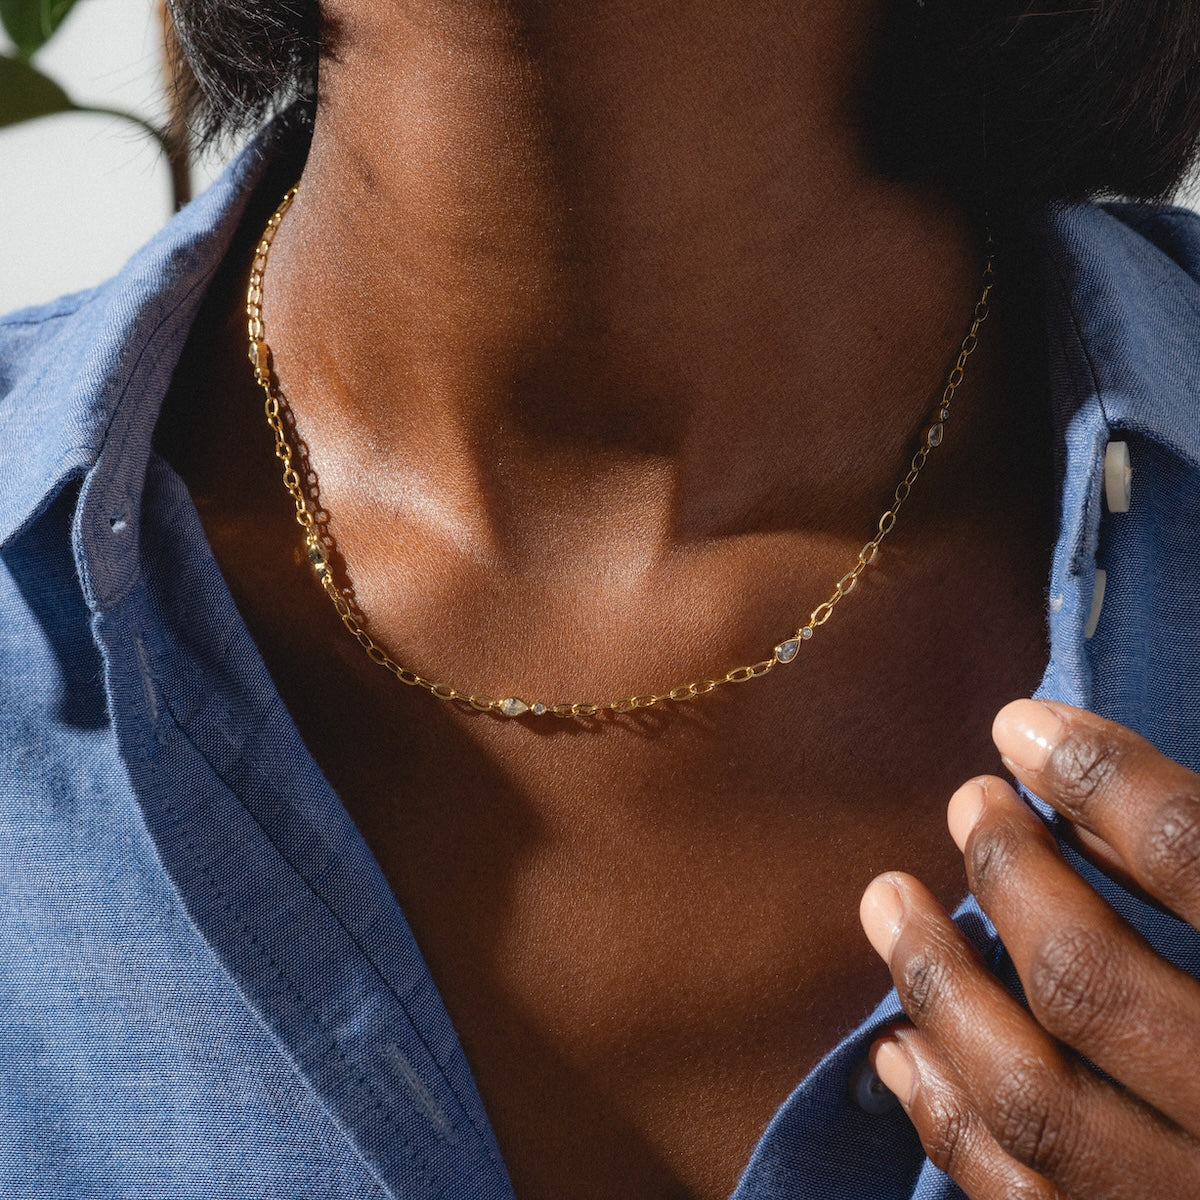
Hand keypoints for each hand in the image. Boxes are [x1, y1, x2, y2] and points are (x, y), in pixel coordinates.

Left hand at [858, 700, 1199, 1198]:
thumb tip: (1072, 759)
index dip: (1104, 778)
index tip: (1023, 725)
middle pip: (1092, 985)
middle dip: (1010, 876)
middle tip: (968, 800)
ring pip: (1032, 1099)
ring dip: (940, 985)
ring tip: (890, 898)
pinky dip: (946, 1117)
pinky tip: (902, 1046)